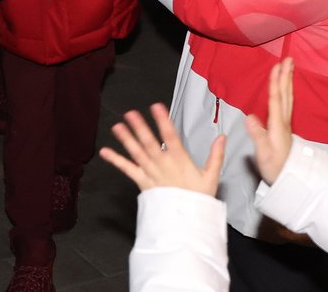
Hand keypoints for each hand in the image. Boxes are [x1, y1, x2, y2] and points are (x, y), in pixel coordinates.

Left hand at [100, 103, 224, 195]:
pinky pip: (128, 170)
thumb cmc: (199, 197)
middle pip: (150, 143)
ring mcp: (151, 174)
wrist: (187, 222)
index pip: (171, 137)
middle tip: (130, 113)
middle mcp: (163, 165)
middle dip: (140, 127)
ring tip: (116, 126)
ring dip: (126, 139)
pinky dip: (116, 161)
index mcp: (180, 161)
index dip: (163, 121)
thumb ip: (216, 155)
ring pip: (137, 154)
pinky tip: (105, 152)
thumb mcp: (211, 177)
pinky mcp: (142, 183)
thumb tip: (222, 136)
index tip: (156, 106)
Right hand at [245, 57, 294, 185]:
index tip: (277, 66)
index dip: (276, 82)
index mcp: (277, 126)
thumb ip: (258, 135)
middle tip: (288, 59)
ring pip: (288, 98)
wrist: (290, 178)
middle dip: (285, 76)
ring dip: (288, 81)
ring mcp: (285, 124)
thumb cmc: (275, 167)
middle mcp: (283, 122)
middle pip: (285, 95)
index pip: (276, 100)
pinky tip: (286, 89)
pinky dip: (287, 92)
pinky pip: (287, 104)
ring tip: (289, 68)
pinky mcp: (284, 127)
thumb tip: (250, 117)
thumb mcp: (263, 154)